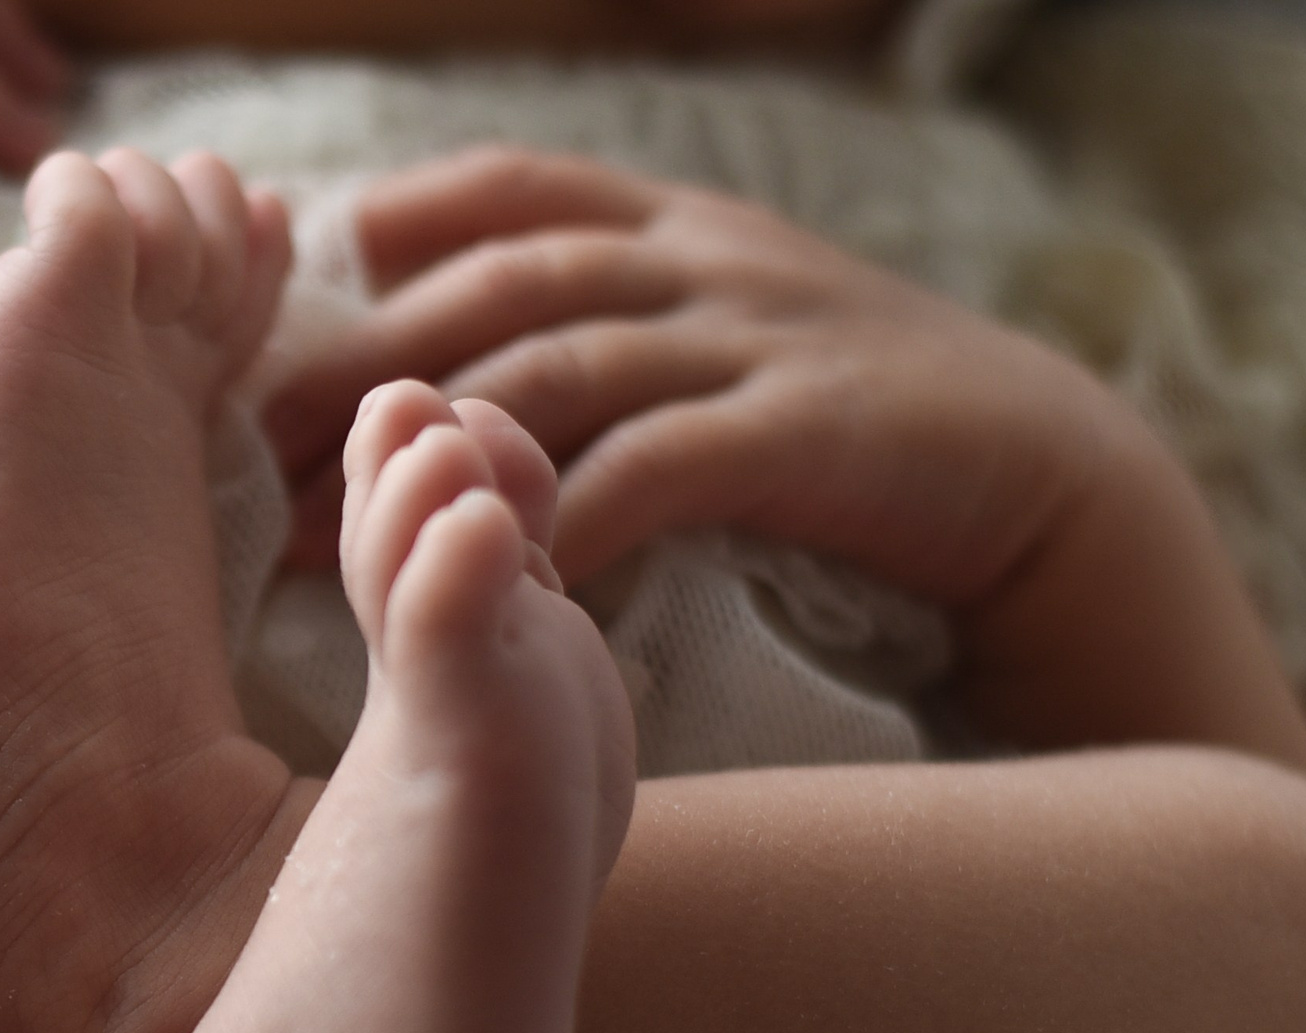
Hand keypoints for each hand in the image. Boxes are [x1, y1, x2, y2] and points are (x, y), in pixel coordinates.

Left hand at [265, 148, 1141, 608]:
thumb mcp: (739, 341)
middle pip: (502, 284)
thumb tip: (476, 379)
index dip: (408, 217)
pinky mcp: (806, 430)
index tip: (308, 282)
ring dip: (434, 448)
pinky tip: (498, 571)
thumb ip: (625, 333)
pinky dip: (569, 515)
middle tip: (259, 439)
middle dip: (370, 361)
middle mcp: (709, 260)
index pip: (522, 188)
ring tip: (329, 529)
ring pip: (560, 364)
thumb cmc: (860, 434)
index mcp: (686, 228)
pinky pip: (658, 463)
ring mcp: (759, 337)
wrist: (1046, 480)